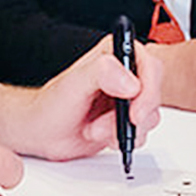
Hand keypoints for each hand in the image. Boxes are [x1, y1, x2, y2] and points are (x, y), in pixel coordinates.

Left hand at [0, 35, 162, 161]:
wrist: (41, 132)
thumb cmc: (51, 105)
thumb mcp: (74, 84)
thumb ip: (101, 74)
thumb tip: (130, 81)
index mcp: (114, 55)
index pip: (149, 64)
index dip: (148, 88)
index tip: (135, 109)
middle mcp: (124, 75)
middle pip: (154, 92)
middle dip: (137, 114)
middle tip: (121, 124)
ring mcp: (126, 99)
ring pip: (150, 116)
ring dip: (124, 129)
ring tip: (95, 129)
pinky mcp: (125, 121)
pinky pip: (141, 133)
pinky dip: (123, 140)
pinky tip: (101, 137)